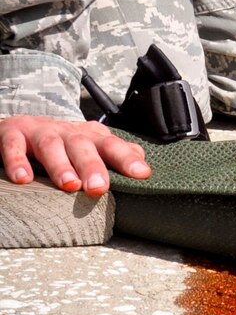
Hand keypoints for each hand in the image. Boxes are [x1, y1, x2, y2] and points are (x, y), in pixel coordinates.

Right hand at [1, 116, 151, 194]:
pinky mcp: (13, 134)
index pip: (112, 145)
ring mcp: (40, 132)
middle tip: (99, 187)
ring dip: (60, 164)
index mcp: (90, 137)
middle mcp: (67, 132)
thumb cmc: (65, 144)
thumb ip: (116, 155)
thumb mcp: (91, 147)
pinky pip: (14, 146)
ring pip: (51, 145)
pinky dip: (18, 161)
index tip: (142, 174)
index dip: (127, 158)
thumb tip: (144, 166)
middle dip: (92, 165)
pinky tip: (23, 179)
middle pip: (82, 146)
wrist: (23, 127)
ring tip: (68, 184)